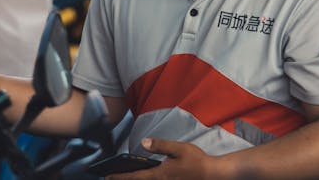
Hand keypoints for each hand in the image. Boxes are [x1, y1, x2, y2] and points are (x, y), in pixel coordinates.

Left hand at [108, 138, 228, 179]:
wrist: (211, 175)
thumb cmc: (197, 161)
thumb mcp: (179, 148)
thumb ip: (160, 145)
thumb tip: (143, 142)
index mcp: (160, 174)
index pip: (135, 176)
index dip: (120, 177)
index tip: (107, 176)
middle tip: (111, 177)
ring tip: (124, 176)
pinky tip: (144, 176)